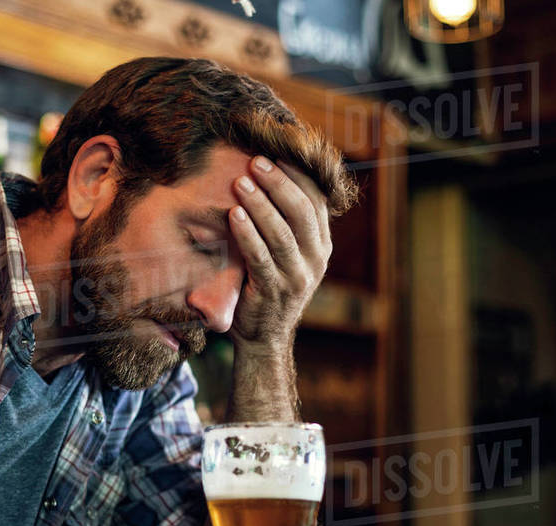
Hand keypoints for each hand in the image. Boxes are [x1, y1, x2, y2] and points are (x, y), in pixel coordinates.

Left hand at [227, 156, 331, 350]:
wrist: (263, 339)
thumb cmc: (268, 288)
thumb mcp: (288, 256)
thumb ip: (287, 226)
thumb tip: (272, 179)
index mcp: (321, 247)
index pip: (316, 202)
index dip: (296, 176)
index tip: (274, 156)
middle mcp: (315, 261)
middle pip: (301, 212)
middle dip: (277, 183)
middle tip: (255, 162)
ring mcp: (296, 278)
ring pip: (281, 232)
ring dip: (259, 204)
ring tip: (240, 182)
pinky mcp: (272, 292)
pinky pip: (260, 257)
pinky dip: (247, 234)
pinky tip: (233, 215)